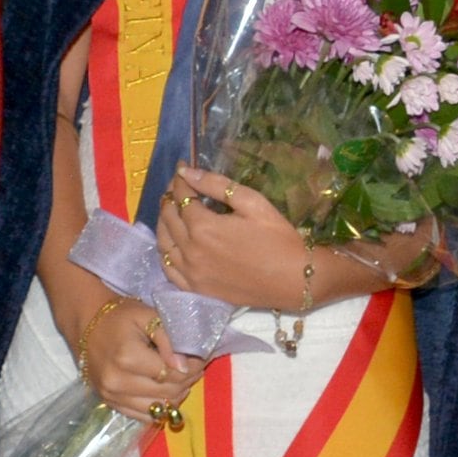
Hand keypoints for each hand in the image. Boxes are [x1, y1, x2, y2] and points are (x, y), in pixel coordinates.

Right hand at [76, 290, 201, 419]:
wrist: (87, 324)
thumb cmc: (120, 317)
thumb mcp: (148, 316)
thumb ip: (169, 340)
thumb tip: (184, 366)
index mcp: (128, 358)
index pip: (173, 374)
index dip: (193, 368)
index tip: (200, 358)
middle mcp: (118, 382)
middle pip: (168, 393)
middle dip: (187, 381)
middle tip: (195, 367)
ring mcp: (112, 396)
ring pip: (159, 408)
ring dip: (176, 395)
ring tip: (181, 377)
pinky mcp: (111, 404)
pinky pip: (144, 416)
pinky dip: (160, 406)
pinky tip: (165, 389)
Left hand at [155, 166, 317, 310]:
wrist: (294, 280)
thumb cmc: (278, 238)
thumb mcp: (252, 202)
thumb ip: (216, 185)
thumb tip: (187, 172)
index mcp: (203, 226)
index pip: (181, 196)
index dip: (180, 179)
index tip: (182, 167)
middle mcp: (190, 250)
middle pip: (168, 218)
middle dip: (170, 197)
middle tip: (179, 187)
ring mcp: (191, 273)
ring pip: (163, 243)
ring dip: (164, 223)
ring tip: (173, 211)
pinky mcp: (197, 288)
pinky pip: (169, 270)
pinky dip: (166, 252)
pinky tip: (173, 243)